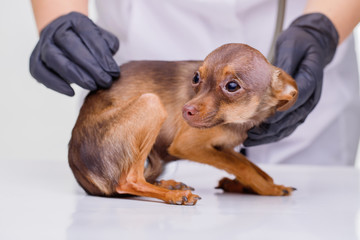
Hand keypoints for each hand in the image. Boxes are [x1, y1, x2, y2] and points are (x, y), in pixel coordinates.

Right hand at [29, 12, 119, 95]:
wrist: (64, 39)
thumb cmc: (88, 42)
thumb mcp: (102, 38)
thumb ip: (108, 45)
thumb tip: (109, 64)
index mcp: (75, 20)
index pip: (88, 33)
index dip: (102, 54)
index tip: (113, 71)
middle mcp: (56, 30)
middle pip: (70, 45)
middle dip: (90, 66)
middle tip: (105, 81)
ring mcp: (43, 45)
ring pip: (54, 58)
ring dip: (75, 75)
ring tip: (92, 86)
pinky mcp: (35, 60)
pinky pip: (40, 72)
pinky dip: (55, 84)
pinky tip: (71, 92)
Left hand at [244, 13, 338, 146]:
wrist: (314, 44)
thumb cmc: (301, 43)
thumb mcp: (291, 46)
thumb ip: (284, 62)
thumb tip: (269, 76)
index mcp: (311, 80)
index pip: (297, 100)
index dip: (281, 113)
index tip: (265, 121)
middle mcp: (311, 96)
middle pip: (292, 118)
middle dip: (271, 130)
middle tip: (251, 136)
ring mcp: (306, 104)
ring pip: (290, 125)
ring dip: (270, 135)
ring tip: (251, 140)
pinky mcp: (299, 107)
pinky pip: (288, 124)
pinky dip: (273, 133)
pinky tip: (258, 136)